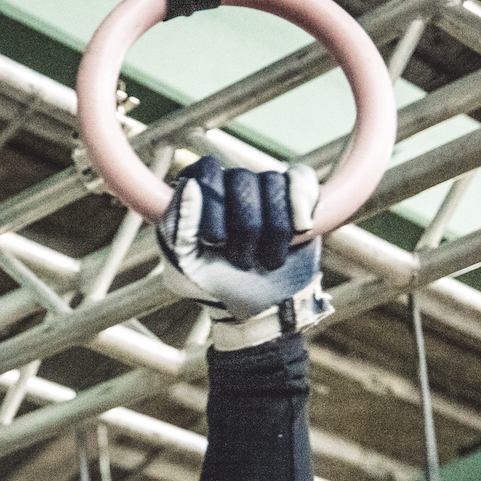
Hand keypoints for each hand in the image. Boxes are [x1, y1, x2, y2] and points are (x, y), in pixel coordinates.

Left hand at [156, 156, 330, 349]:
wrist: (261, 310)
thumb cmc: (216, 288)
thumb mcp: (185, 267)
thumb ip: (179, 227)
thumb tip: (191, 186)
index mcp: (197, 197)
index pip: (206, 171)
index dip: (213, 203)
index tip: (216, 241)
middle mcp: (229, 187)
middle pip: (242, 178)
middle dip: (246, 227)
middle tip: (242, 260)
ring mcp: (263, 190)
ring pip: (274, 181)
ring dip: (274, 230)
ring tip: (267, 259)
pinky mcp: (294, 197)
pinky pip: (302, 178)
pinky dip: (301, 203)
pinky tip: (301, 228)